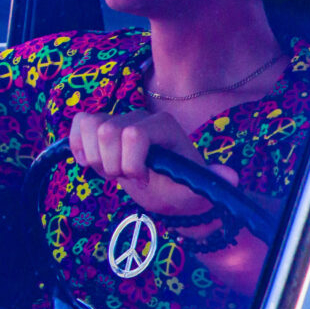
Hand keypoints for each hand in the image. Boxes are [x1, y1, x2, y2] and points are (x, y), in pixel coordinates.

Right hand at [68, 109, 237, 218]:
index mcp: (164, 126)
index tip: (142, 178)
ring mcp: (120, 119)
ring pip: (90, 125)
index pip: (134, 134)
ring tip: (114, 170)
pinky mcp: (100, 125)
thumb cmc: (181, 189)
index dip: (131, 163)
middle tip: (128, 176)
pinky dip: (78, 146)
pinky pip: (79, 123)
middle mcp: (142, 117)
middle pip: (108, 130)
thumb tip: (231, 178)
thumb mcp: (194, 191)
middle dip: (113, 163)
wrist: (168, 190)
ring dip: (96, 157)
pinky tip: (91, 162)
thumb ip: (207, 183)